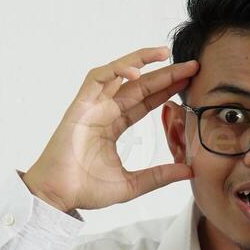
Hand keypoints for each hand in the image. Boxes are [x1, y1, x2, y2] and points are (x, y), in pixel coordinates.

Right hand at [23, 47, 196, 213]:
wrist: (58, 195)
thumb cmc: (86, 190)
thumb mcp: (132, 184)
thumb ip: (159, 176)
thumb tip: (189, 171)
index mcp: (114, 125)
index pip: (146, 101)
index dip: (167, 89)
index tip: (190, 81)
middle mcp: (104, 111)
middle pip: (139, 85)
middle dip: (164, 73)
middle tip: (191, 65)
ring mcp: (91, 106)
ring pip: (118, 73)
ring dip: (140, 60)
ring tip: (165, 54)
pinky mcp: (79, 105)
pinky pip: (97, 78)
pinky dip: (115, 71)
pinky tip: (136, 72)